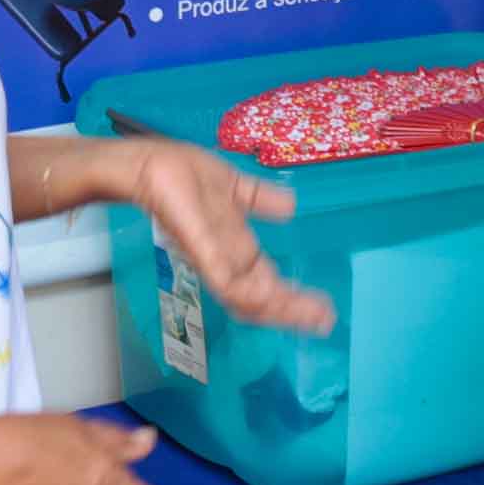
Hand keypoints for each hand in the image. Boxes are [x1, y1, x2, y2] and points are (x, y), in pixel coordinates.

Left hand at [126, 142, 333, 332]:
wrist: (156, 165)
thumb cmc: (188, 176)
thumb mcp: (236, 187)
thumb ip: (262, 199)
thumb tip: (291, 207)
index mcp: (236, 250)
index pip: (268, 285)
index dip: (294, 299)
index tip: (325, 308)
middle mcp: (227, 261)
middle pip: (263, 299)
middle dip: (295, 311)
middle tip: (327, 319)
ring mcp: (214, 259)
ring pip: (251, 298)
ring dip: (283, 308)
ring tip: (314, 314)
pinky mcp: (201, 251)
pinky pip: (228, 282)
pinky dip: (252, 294)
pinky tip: (276, 298)